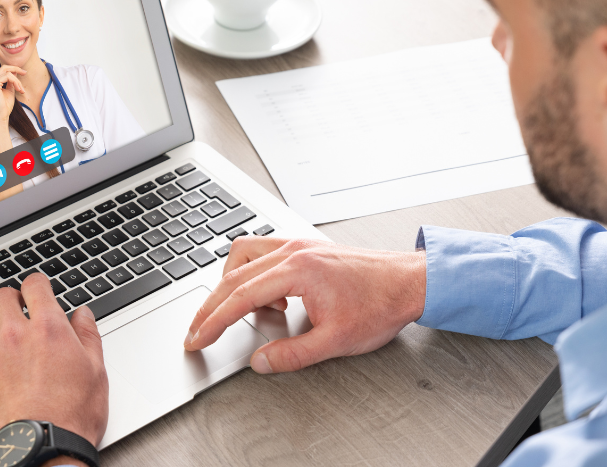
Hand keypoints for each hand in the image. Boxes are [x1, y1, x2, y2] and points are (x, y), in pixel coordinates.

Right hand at [0, 44, 26, 123]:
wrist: (2, 115)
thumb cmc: (6, 105)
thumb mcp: (10, 90)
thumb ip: (11, 80)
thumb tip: (15, 72)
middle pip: (4, 67)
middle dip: (16, 68)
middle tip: (25, 73)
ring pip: (7, 72)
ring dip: (17, 79)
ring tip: (21, 89)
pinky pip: (8, 77)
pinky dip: (16, 82)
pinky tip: (18, 89)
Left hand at [0, 274, 107, 450]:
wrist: (44, 448)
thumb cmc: (71, 416)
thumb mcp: (96, 371)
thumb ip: (88, 337)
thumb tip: (83, 315)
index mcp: (49, 329)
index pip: (35, 287)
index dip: (36, 283)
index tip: (36, 287)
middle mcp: (15, 335)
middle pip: (2, 298)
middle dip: (7, 294)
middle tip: (9, 298)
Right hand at [184, 237, 426, 373]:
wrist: (409, 282)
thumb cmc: (380, 304)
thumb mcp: (335, 341)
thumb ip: (292, 354)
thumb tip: (260, 362)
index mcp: (297, 270)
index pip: (240, 296)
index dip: (213, 321)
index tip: (197, 338)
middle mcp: (293, 250)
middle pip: (233, 275)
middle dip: (210, 305)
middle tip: (197, 330)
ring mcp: (298, 244)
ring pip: (244, 254)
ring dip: (233, 283)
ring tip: (244, 313)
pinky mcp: (305, 246)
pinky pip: (264, 252)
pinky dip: (255, 275)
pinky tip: (274, 299)